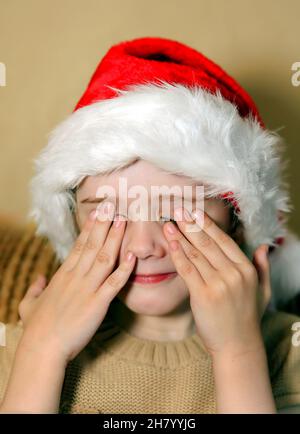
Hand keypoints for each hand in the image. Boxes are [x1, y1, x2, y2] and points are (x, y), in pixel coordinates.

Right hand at [18, 204, 135, 362]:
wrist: (42, 348)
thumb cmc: (36, 328)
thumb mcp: (29, 305)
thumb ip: (34, 289)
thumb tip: (38, 279)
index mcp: (62, 275)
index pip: (79, 245)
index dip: (90, 227)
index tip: (98, 213)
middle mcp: (76, 277)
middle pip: (92, 245)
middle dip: (104, 224)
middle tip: (113, 205)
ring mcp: (87, 288)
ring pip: (104, 257)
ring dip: (115, 238)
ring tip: (124, 220)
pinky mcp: (98, 303)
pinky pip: (114, 282)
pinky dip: (125, 268)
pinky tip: (133, 255)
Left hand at [162, 207, 270, 358]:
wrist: (238, 347)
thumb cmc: (247, 317)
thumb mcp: (262, 290)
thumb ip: (263, 267)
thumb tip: (263, 247)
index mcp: (247, 269)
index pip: (224, 240)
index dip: (207, 224)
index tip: (195, 211)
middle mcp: (234, 274)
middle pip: (208, 243)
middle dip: (190, 224)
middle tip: (177, 209)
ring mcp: (219, 284)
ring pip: (196, 254)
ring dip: (180, 237)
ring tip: (168, 223)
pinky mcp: (203, 296)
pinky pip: (188, 270)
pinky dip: (178, 255)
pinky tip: (171, 243)